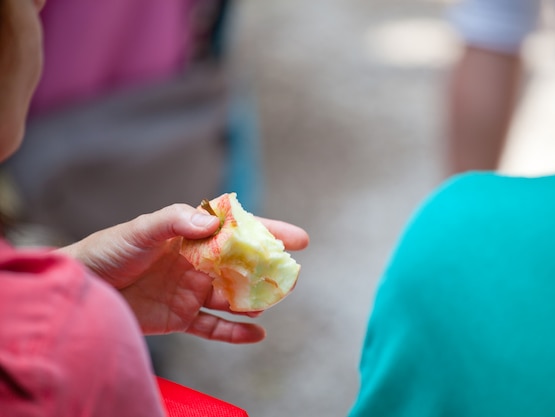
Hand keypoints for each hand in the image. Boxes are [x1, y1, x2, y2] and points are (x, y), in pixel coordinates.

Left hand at [58, 203, 308, 343]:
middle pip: (242, 266)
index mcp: (191, 237)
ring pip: (233, 297)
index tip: (297, 239)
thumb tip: (212, 224)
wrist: (80, 289)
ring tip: (274, 300)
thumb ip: (175, 222)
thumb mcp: (139, 230)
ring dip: (256, 300)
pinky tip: (257, 334)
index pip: (237, 232)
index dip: (268, 232)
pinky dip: (235, 332)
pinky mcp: (180, 318)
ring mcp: (190, 291)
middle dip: (269, 269)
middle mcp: (197, 263)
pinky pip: (213, 327)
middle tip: (292, 275)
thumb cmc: (107, 251)